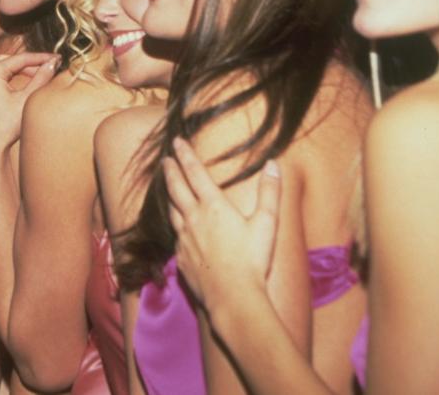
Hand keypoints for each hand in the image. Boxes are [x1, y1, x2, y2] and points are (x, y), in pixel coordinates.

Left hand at [0, 52, 57, 161]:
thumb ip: (41, 77)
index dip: (41, 58)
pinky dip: (2, 81)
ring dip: (15, 72)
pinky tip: (15, 88)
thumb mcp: (27, 99)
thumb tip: (53, 63)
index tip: (55, 58)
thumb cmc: (6, 127)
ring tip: (34, 77)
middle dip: (28, 65)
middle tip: (47, 68)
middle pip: (8, 62)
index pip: (20, 58)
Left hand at [163, 138, 280, 308]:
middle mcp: (193, 218)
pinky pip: (175, 236)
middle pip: (176, 188)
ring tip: (167, 187)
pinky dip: (175, 224)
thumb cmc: (253, 260)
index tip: (177, 141)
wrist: (233, 297)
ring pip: (171, 211)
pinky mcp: (181, 257)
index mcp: (213, 206)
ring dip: (168, 195)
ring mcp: (184, 239)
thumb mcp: (268, 223)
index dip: (186, 155)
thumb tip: (273, 164)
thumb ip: (270, 192)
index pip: (195, 173)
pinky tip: (178, 227)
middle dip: (171, 171)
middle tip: (165, 159)